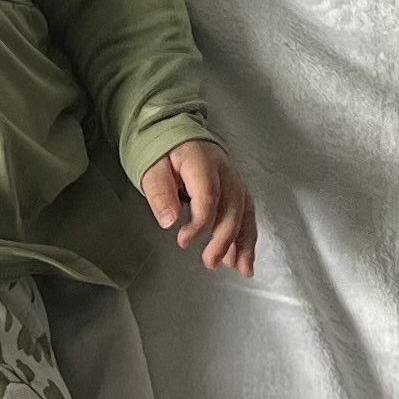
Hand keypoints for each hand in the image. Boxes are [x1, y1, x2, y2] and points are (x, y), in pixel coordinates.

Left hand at [140, 139, 256, 275]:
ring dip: (244, 241)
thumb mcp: (151, 168)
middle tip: (210, 261)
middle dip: (225, 238)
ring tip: (240, 269)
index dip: (199, 222)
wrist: (173, 130)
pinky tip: (242, 259)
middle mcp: (225, 169)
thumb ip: (160, 193)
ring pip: (246, 211)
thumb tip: (170, 222)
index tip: (183, 240)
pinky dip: (246, 237)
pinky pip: (246, 213)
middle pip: (233, 205)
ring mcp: (234, 178)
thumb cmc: (161, 150)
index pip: (208, 194)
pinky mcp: (235, 187)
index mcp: (202, 160)